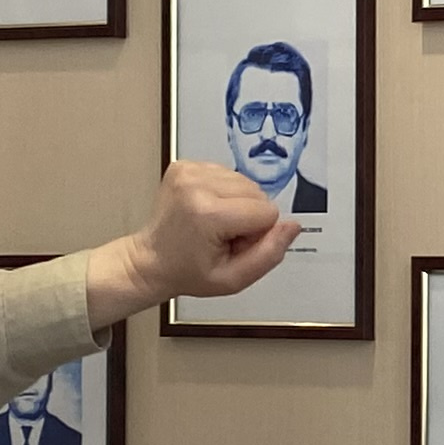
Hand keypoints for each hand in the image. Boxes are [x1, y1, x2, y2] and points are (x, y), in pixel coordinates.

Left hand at [84, 166, 294, 324]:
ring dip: (236, 203)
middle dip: (248, 217)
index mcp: (206, 213)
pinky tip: (206, 210)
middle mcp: (196, 185)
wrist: (151, 260)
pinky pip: (227, 174)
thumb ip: (269, 254)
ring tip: (213, 224)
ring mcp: (188, 172)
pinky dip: (223, 192)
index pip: (267, 212)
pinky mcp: (184, 165)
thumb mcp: (233, 279)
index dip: (257, 234)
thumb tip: (292, 226)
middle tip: (222, 236)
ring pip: (244, 182)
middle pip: (258, 193)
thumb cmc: (187, 271)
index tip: (232, 245)